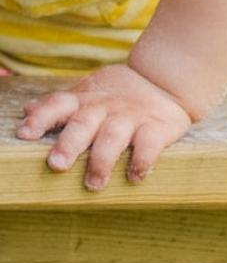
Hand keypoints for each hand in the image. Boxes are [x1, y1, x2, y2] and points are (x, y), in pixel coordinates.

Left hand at [15, 62, 191, 189]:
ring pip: (114, 135)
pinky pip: (149, 144)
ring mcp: (131, 116)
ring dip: (103, 159)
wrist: (165, 79)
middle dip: (70, 143)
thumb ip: (61, 104)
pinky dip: (142, 160)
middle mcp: (105, 107)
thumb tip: (26, 111)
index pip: (58, 104)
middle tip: (57, 165)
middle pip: (84, 122)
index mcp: (85, 99)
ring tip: (94, 183)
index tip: (26, 134)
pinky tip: (135, 175)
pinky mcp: (157, 127)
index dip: (41, 118)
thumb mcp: (88, 92)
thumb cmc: (118, 94)